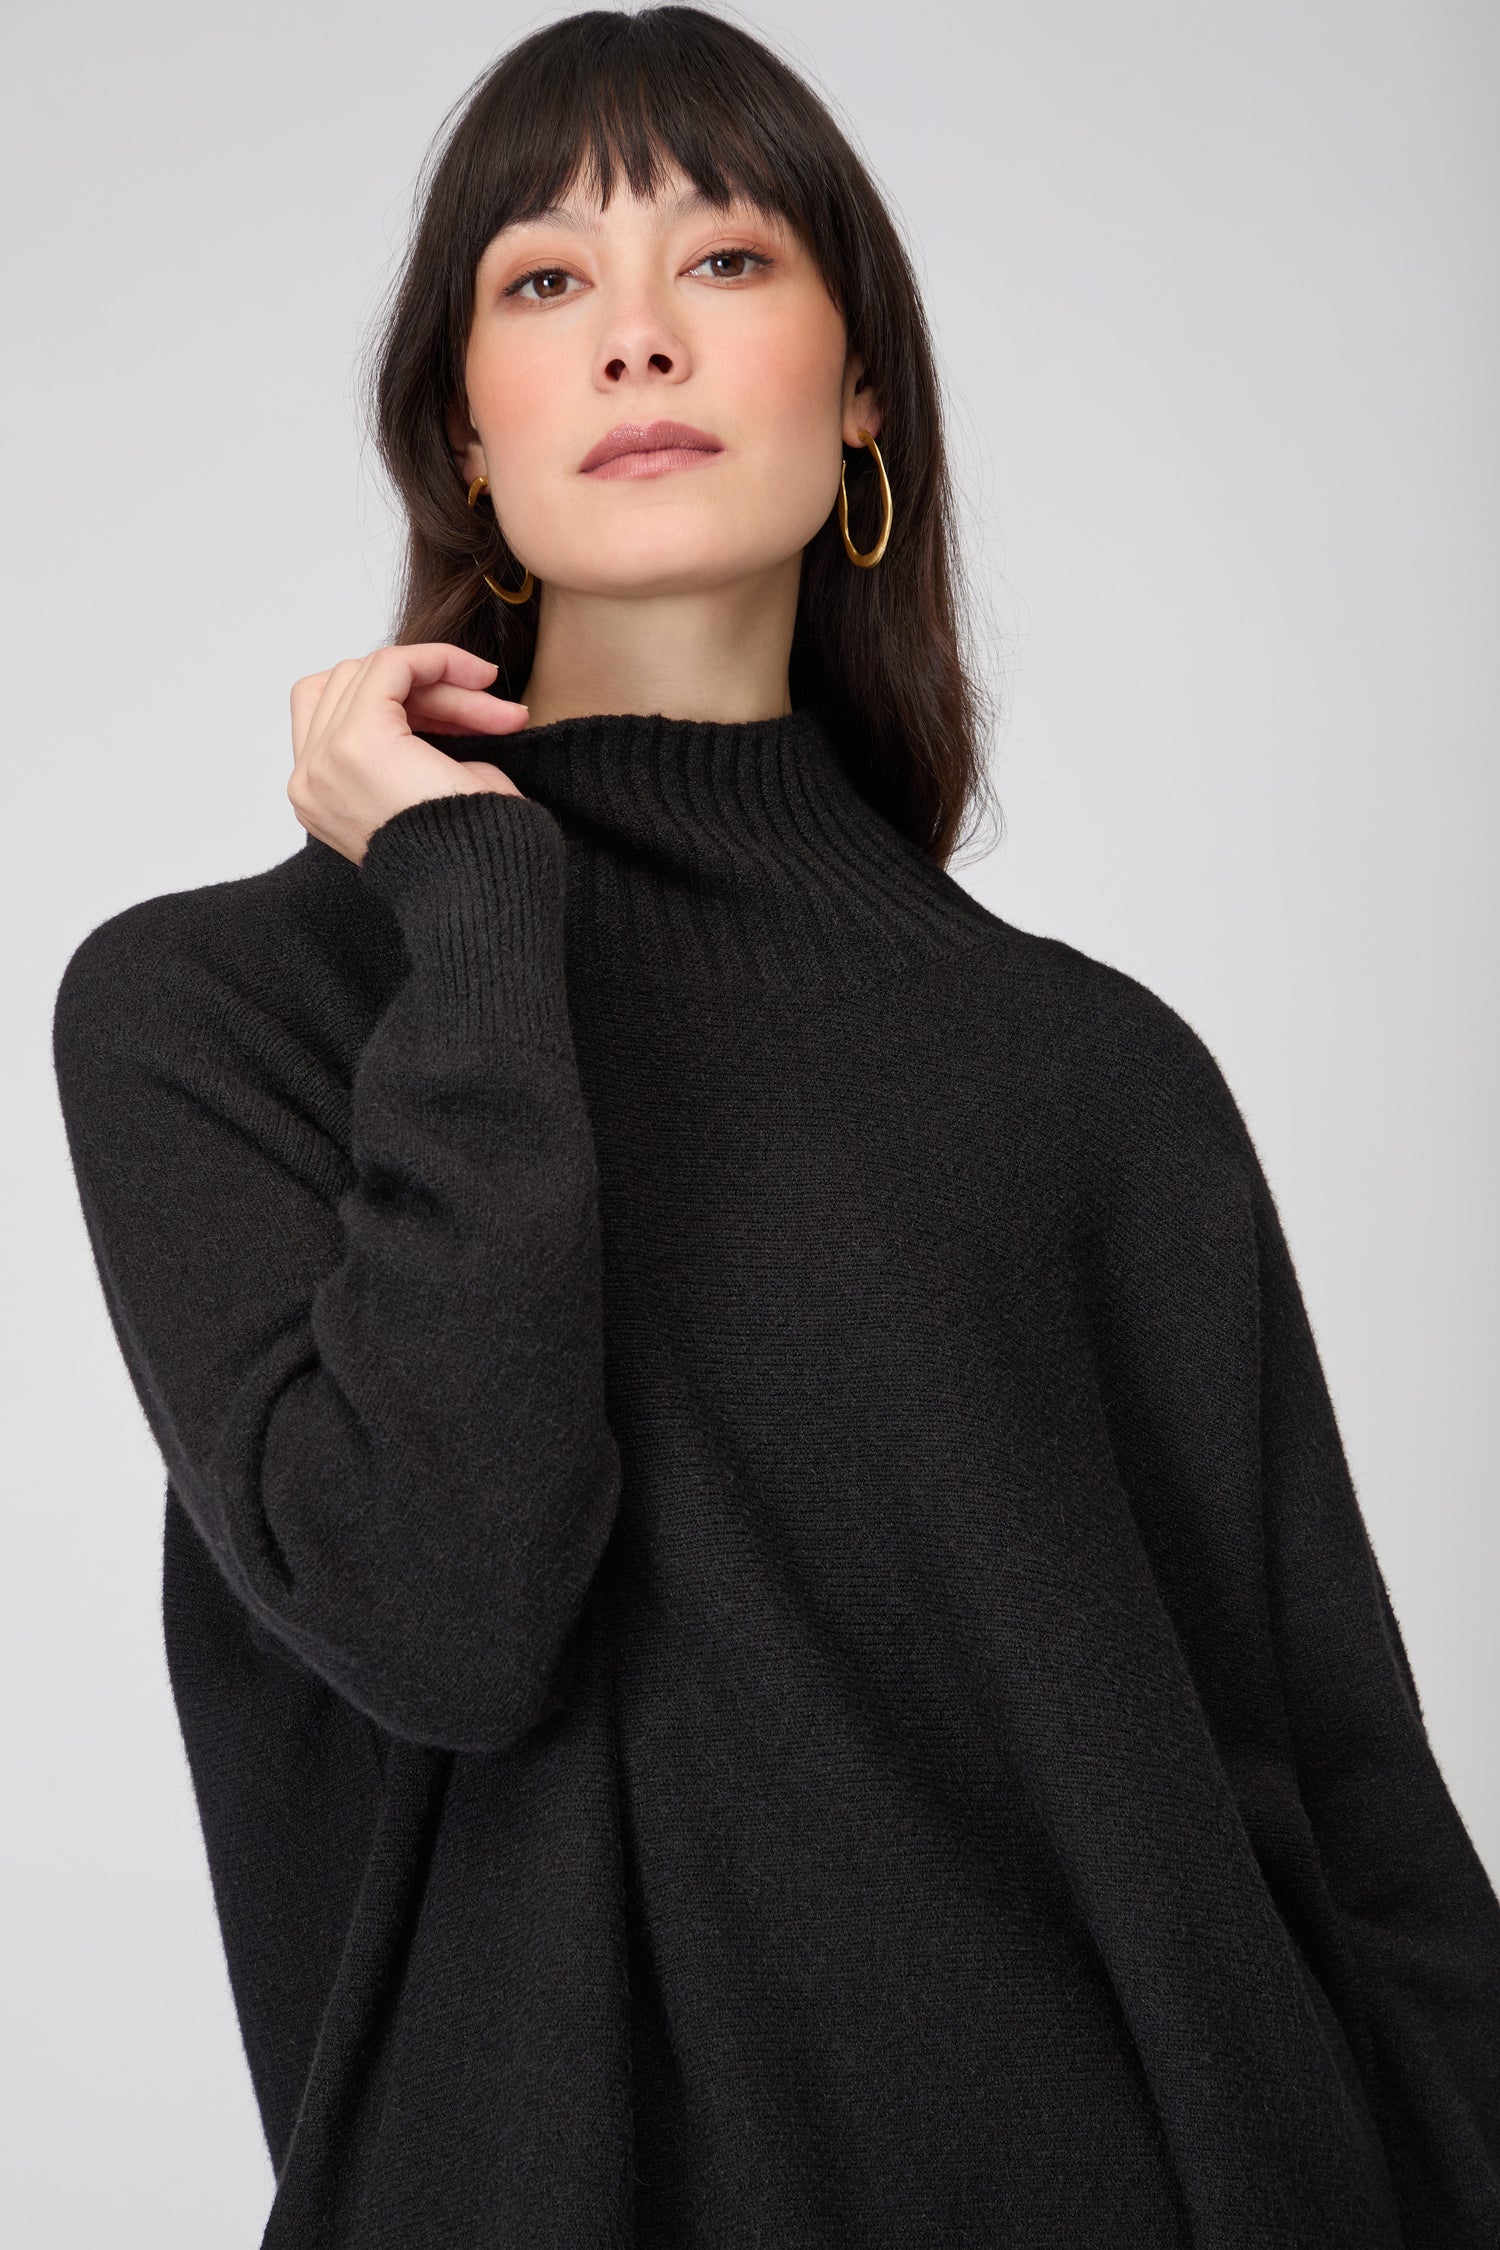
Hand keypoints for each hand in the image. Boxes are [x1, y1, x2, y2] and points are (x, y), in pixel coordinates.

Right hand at [288, 643, 530, 863]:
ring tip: (497, 714)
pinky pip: (390, 666)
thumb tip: (432, 695)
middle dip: (429, 691)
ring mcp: (323, 762)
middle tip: (494, 714)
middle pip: (353, 689)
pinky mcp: (356, 742)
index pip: (340, 713)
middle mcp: (310, 781)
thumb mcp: (432, 791)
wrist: (483, 890)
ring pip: (371, 674)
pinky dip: (434, 660)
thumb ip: (410, 744)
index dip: (407, 700)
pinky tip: (477, 676)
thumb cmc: (472, 856)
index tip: (472, 706)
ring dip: (441, 682)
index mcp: (320, 797)